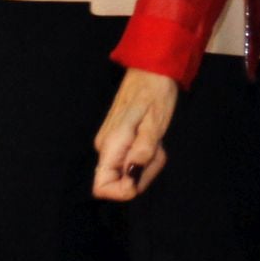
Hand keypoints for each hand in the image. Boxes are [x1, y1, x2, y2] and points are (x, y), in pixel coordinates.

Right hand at [92, 68, 179, 199]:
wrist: (152, 69)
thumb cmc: (155, 93)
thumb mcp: (154, 123)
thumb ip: (143, 151)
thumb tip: (131, 179)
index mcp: (111, 145)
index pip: (101, 187)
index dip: (123, 191)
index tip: (143, 174)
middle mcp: (105, 147)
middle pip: (120, 181)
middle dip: (144, 173)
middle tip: (158, 149)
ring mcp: (110, 143)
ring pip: (128, 171)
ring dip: (148, 162)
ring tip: (157, 140)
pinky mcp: (118, 139)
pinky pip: (131, 159)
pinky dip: (146, 154)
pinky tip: (153, 137)